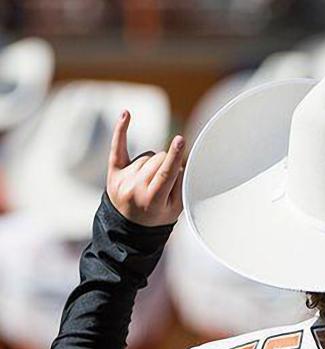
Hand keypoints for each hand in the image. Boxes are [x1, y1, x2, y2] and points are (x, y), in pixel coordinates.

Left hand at [106, 110, 184, 226]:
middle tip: (166, 181)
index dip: (174, 157)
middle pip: (159, 160)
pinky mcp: (114, 172)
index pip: (165, 175)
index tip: (180, 140)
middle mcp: (135, 189)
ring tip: (150, 182)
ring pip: (147, 156)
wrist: (129, 227)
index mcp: (152, 201)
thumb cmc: (158, 217)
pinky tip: (127, 114)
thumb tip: (179, 160)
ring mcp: (123, 180)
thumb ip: (181, 185)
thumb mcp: (176, 209)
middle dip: (168, 164)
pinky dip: (122, 130)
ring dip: (153, 164)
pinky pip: (118, 146)